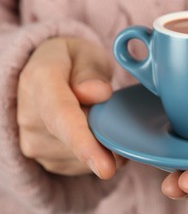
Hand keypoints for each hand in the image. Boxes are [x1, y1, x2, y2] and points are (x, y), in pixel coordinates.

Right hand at [17, 37, 124, 178]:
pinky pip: (79, 165)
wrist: (44, 74)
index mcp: (40, 80)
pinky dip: (96, 154)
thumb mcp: (85, 53)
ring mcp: (33, 141)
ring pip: (80, 158)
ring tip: (104, 119)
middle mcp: (29, 115)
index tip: (106, 167)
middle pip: (76, 141)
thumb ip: (91, 72)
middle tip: (124, 125)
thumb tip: (99, 93)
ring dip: (102, 146)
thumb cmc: (72, 61)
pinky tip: (98, 134)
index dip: (84, 143)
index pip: (62, 116)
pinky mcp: (44, 157)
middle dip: (106, 139)